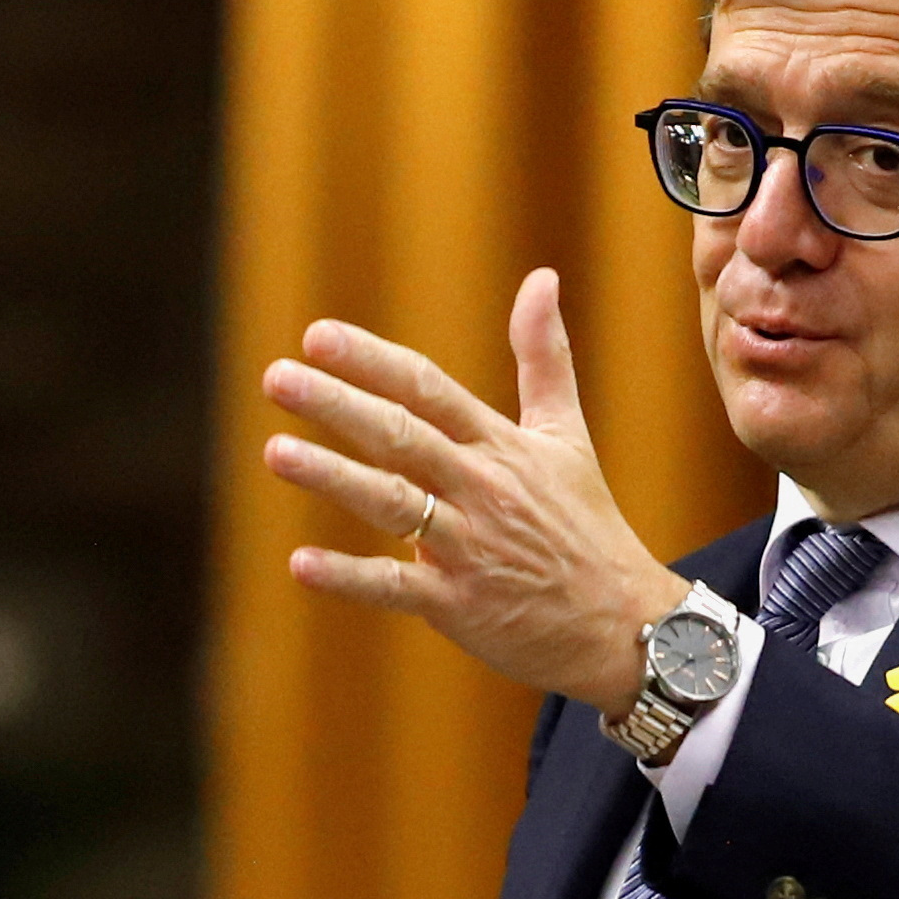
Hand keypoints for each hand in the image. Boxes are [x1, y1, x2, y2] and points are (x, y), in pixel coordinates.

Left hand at [260, 267, 689, 714]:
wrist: (622, 621)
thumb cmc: (585, 524)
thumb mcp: (568, 434)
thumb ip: (545, 356)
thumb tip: (542, 277)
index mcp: (503, 446)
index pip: (430, 391)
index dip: (373, 362)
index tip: (317, 336)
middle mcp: (483, 489)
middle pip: (403, 437)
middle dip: (339, 405)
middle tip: (278, 377)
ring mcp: (471, 548)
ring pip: (395, 504)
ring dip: (335, 477)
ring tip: (276, 453)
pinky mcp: (459, 605)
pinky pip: (397, 589)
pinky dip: (351, 577)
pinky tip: (301, 563)